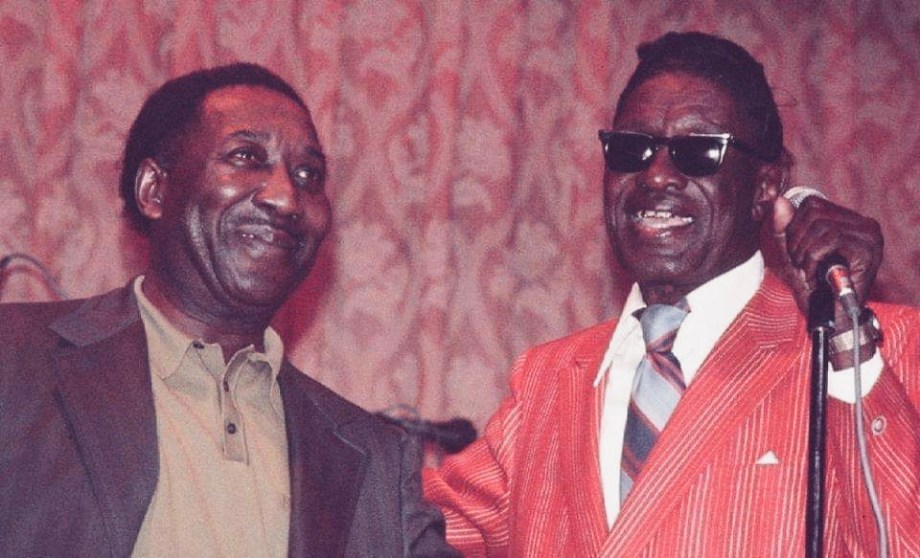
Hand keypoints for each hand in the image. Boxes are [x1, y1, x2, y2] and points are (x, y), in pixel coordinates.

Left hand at [769, 193, 883, 321]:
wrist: (829, 318)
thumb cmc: (812, 285)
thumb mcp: (791, 252)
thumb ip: (783, 227)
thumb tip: (778, 200)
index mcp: (850, 221)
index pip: (813, 203)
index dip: (793, 225)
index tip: (793, 250)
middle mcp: (864, 224)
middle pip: (815, 212)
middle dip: (796, 239)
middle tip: (797, 263)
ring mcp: (870, 237)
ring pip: (822, 226)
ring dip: (804, 251)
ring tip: (805, 270)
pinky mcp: (868, 250)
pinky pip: (831, 240)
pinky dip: (813, 258)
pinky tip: (813, 274)